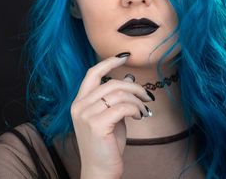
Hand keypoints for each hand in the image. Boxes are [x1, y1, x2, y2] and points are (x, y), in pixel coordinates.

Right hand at [70, 52, 152, 178]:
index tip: (124, 57)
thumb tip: (129, 80)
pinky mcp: (96, 125)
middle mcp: (79, 106)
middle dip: (134, 87)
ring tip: (143, 111)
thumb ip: (115, 99)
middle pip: (111, 83)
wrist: (99, 171)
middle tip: (146, 96)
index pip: (92, 74)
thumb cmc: (106, 145)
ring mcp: (86, 115)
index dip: (109, 62)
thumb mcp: (110, 117)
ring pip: (118, 94)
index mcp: (79, 102)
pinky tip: (139, 116)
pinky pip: (122, 107)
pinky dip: (135, 109)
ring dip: (137, 100)